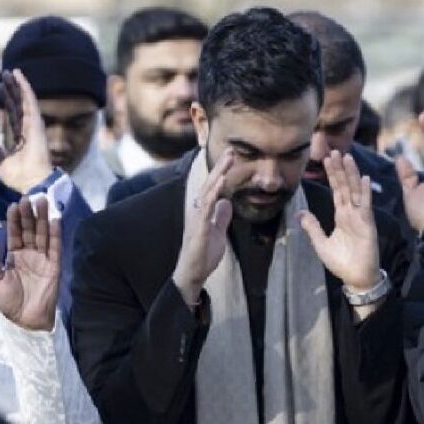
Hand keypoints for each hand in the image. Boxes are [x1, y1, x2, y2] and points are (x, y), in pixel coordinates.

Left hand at [0, 69, 53, 192]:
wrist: (31, 180)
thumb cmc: (18, 176)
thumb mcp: (0, 163)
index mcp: (17, 138)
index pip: (9, 116)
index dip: (3, 103)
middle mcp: (25, 129)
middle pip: (15, 104)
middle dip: (9, 90)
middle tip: (1, 76)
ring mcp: (31, 124)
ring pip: (22, 99)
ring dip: (16, 85)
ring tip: (9, 71)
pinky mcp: (36, 121)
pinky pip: (30, 100)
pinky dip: (25, 87)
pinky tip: (19, 75)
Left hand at [0, 196, 60, 330]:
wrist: (25, 322)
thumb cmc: (9, 304)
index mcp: (14, 257)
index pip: (15, 234)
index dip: (14, 220)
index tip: (13, 205)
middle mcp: (29, 255)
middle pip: (30, 230)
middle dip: (28, 214)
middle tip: (27, 197)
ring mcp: (43, 259)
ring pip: (43, 234)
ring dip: (42, 218)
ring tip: (41, 201)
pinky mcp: (54, 266)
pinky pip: (55, 247)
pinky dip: (56, 233)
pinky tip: (55, 219)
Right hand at [172, 151, 233, 306]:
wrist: (193, 274)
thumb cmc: (203, 255)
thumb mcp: (217, 233)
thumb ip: (221, 218)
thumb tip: (226, 203)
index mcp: (203, 211)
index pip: (213, 187)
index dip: (221, 172)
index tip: (231, 157)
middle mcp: (198, 211)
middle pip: (209, 184)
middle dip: (220, 166)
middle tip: (231, 150)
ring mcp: (197, 218)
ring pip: (207, 191)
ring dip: (218, 174)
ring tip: (229, 160)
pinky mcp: (199, 228)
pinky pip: (206, 208)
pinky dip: (214, 194)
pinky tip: (221, 183)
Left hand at [299, 151, 380, 293]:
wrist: (356, 278)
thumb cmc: (341, 262)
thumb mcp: (321, 243)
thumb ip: (312, 227)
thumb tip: (299, 213)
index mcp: (341, 216)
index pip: (336, 190)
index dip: (332, 175)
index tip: (327, 159)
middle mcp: (351, 213)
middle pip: (344, 186)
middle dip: (339, 169)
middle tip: (334, 151)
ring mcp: (360, 217)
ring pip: (354, 191)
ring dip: (351, 175)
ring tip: (347, 158)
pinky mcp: (367, 224)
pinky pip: (365, 206)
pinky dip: (364, 192)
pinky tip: (364, 179)